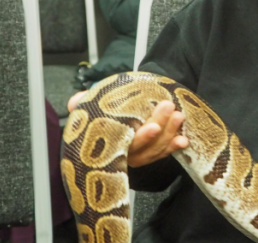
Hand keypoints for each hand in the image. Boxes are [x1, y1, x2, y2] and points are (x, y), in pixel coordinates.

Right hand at [66, 92, 187, 167]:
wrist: (114, 106)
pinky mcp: (149, 152)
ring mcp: (138, 154)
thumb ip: (81, 103)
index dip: (142, 138)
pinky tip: (183, 140)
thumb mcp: (88, 105)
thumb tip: (75, 103)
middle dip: (160, 129)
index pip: (127, 144)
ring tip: (178, 116)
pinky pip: (162, 153)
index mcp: (109, 144)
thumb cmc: (101, 107)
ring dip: (169, 134)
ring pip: (156, 149)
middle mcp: (124, 154)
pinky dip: (173, 146)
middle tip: (168, 108)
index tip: (153, 127)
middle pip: (145, 147)